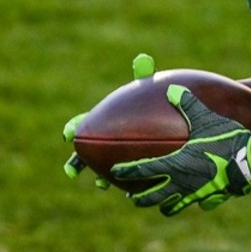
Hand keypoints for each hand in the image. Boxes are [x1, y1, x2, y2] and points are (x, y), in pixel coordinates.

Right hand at [62, 52, 156, 187]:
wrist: (182, 126)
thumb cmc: (162, 104)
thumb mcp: (154, 90)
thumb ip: (146, 76)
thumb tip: (142, 59)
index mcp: (108, 119)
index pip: (85, 122)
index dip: (74, 128)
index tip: (68, 134)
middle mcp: (110, 138)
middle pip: (86, 151)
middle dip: (77, 162)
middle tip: (71, 170)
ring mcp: (121, 155)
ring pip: (105, 170)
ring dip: (99, 177)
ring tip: (100, 184)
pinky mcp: (137, 169)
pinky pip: (128, 181)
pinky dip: (126, 186)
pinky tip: (130, 192)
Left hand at [111, 85, 250, 216]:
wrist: (250, 162)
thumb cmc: (226, 140)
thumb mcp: (206, 119)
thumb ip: (188, 105)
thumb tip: (172, 89)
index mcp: (174, 164)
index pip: (142, 170)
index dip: (125, 171)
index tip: (114, 172)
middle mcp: (180, 182)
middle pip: (150, 197)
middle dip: (139, 198)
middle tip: (131, 195)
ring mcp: (194, 193)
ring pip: (170, 206)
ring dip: (162, 205)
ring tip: (158, 202)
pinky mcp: (209, 197)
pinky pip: (194, 204)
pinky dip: (189, 203)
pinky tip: (191, 200)